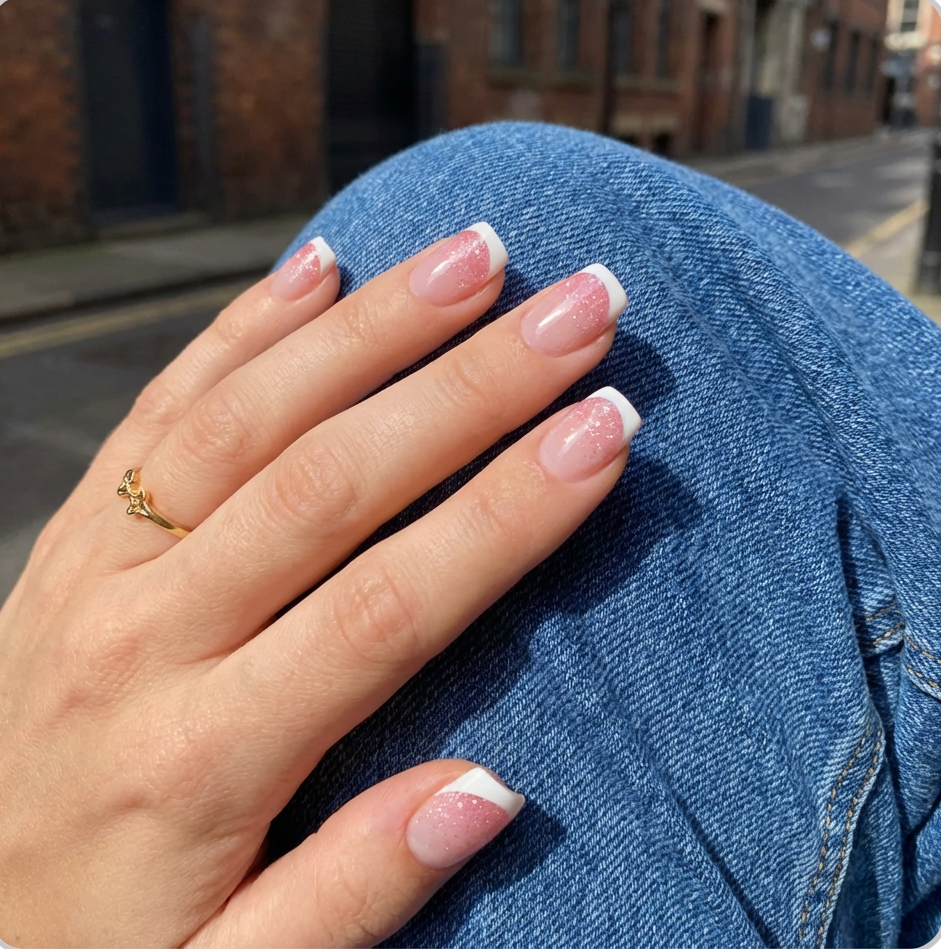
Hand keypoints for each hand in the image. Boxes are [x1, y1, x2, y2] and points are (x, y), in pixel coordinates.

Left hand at [0, 224, 638, 946]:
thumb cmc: (93, 948)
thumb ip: (351, 895)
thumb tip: (488, 790)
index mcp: (198, 759)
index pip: (389, 605)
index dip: (507, 512)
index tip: (605, 429)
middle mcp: (143, 638)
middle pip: (334, 479)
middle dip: (472, 384)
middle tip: (580, 307)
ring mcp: (97, 570)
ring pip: (249, 416)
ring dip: (372, 326)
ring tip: (475, 255)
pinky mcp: (76, 537)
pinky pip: (161, 408)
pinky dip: (243, 329)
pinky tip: (318, 268)